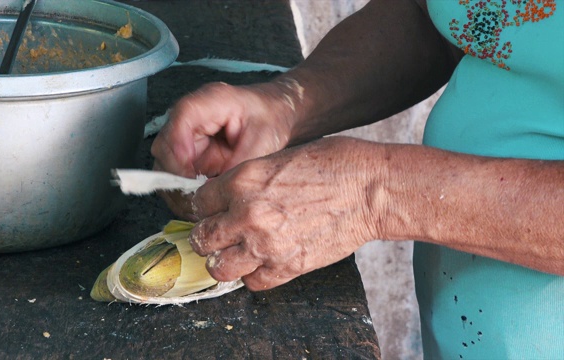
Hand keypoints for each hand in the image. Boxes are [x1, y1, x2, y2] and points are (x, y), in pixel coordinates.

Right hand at [151, 81, 295, 218]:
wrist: (276, 114)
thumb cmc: (271, 118)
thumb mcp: (262, 140)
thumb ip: (238, 165)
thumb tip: (217, 191)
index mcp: (208, 101)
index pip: (179, 120)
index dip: (180, 150)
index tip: (191, 177)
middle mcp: (189, 118)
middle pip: (164, 147)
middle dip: (177, 178)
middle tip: (197, 198)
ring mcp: (186, 137)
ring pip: (165, 166)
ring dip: (178, 188)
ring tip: (200, 204)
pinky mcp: (189, 154)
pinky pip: (175, 176)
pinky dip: (184, 192)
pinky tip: (201, 201)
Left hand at [188, 136, 385, 290]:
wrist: (369, 189)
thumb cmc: (331, 165)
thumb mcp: (278, 158)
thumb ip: (248, 181)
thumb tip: (228, 197)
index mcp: (242, 181)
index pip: (199, 202)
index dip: (205, 207)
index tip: (212, 211)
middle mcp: (247, 215)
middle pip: (201, 238)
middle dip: (206, 236)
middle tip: (217, 234)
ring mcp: (265, 245)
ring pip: (219, 268)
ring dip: (223, 261)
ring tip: (235, 253)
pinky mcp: (287, 267)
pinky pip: (253, 282)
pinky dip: (254, 274)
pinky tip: (262, 261)